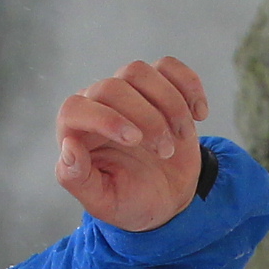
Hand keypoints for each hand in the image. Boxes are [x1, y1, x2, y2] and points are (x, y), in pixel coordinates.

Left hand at [54, 55, 209, 231]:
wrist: (167, 196)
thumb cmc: (131, 200)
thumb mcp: (103, 202)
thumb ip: (77, 179)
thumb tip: (69, 146)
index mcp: (77, 131)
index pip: (75, 108)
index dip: (104, 119)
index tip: (135, 140)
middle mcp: (97, 104)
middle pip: (114, 87)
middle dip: (146, 119)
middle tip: (164, 152)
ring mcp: (128, 93)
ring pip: (139, 72)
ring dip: (168, 104)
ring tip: (180, 136)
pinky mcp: (157, 87)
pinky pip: (169, 67)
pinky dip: (189, 86)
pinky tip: (199, 114)